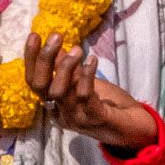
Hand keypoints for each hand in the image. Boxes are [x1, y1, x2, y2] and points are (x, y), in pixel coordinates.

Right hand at [23, 33, 157, 152]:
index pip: (35, 82)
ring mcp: (75, 117)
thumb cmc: (107, 103)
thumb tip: (57, 45)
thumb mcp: (85, 83)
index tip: (34, 35)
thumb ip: (70, 69)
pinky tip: (92, 60)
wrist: (132, 128)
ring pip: (60, 93)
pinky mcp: (94, 118)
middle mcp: (60, 112)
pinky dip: (86, 78)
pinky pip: (85, 98)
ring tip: (77, 48)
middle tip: (55, 36)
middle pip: (42, 87)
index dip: (31, 60)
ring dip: (66, 68)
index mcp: (55, 104)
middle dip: (44, 60)